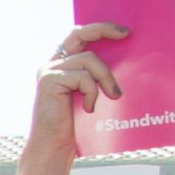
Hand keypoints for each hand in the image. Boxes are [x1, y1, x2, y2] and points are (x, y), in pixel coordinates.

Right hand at [30, 24, 126, 145]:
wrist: (54, 145)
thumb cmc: (75, 122)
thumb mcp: (89, 91)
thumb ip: (96, 73)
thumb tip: (124, 56)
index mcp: (61, 63)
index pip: (79, 35)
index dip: (101, 29)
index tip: (125, 33)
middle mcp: (52, 63)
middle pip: (79, 33)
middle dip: (103, 30)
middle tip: (125, 34)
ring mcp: (49, 71)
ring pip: (89, 59)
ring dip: (105, 78)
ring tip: (112, 96)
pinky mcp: (49, 81)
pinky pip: (84, 77)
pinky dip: (92, 93)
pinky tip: (90, 107)